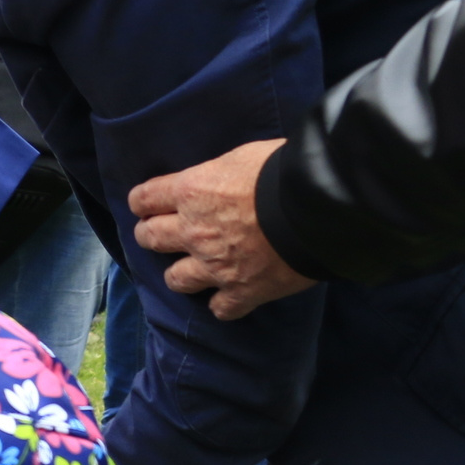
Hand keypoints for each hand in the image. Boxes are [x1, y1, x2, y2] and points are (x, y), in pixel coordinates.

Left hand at [128, 138, 315, 319]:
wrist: (320, 206)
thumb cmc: (286, 170)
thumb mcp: (244, 156)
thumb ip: (220, 174)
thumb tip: (219, 180)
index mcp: (191, 192)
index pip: (143, 199)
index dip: (144, 202)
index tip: (149, 205)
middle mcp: (193, 231)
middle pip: (148, 238)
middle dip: (150, 235)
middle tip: (161, 235)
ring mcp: (214, 266)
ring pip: (175, 280)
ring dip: (182, 274)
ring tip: (194, 269)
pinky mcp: (241, 291)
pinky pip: (220, 308)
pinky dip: (225, 303)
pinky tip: (232, 296)